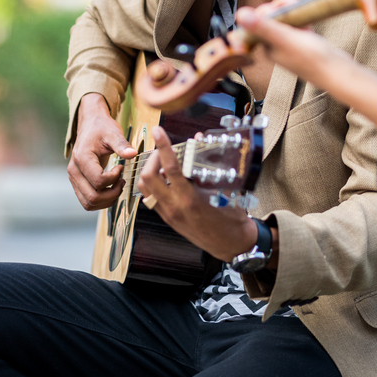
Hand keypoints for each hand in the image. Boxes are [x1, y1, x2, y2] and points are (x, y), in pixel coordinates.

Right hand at [67, 93, 135, 210]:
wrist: (91, 124)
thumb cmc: (102, 128)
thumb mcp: (113, 133)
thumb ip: (122, 145)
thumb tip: (133, 154)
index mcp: (82, 158)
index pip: (99, 181)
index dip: (114, 179)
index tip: (121, 167)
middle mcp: (74, 170)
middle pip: (92, 197)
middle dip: (112, 194)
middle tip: (122, 182)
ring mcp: (74, 178)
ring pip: (88, 203)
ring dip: (106, 200)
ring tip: (117, 186)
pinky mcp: (77, 182)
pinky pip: (87, 200)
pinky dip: (101, 201)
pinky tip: (111, 189)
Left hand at [136, 126, 260, 263]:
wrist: (232, 245)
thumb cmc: (232, 218)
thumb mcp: (225, 190)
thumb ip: (210, 163)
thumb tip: (198, 140)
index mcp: (189, 199)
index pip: (170, 168)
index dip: (163, 146)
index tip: (158, 130)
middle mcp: (174, 207)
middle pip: (148, 177)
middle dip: (152, 158)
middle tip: (163, 150)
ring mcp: (168, 215)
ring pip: (145, 188)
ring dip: (149, 171)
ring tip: (162, 163)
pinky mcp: (167, 219)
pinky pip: (151, 198)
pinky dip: (153, 184)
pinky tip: (166, 178)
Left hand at [236, 0, 344, 83]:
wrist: (339, 73)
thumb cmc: (313, 60)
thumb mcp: (285, 39)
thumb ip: (263, 27)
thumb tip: (240, 14)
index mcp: (266, 46)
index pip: (256, 22)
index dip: (265, 10)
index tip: (278, 6)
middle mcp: (275, 44)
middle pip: (271, 16)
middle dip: (280, 4)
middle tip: (292, 0)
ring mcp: (290, 41)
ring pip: (286, 15)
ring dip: (291, 1)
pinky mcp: (304, 38)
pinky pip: (299, 17)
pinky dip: (302, 6)